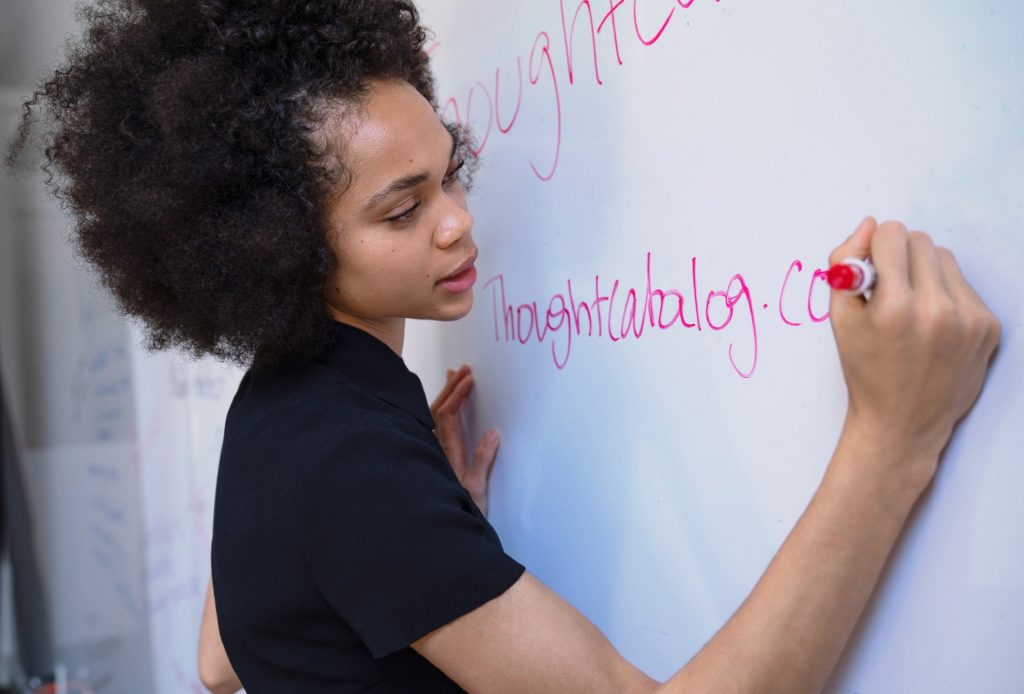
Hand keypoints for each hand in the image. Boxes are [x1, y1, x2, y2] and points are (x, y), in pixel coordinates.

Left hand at [431, 364, 500, 516]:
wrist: (444, 531)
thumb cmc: (461, 511)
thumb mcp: (477, 489)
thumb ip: (482, 460)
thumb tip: (492, 433)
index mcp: (445, 454)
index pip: (447, 415)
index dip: (457, 395)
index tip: (469, 379)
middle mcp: (435, 450)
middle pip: (436, 410)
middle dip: (451, 387)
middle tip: (464, 369)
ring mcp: (434, 452)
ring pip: (432, 416)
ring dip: (444, 395)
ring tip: (452, 376)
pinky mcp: (435, 457)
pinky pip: (433, 425)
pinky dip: (441, 408)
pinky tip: (444, 403)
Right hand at [828, 217, 1000, 488]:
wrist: (902, 424)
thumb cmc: (865, 371)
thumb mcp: (839, 319)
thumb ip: (844, 264)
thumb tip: (869, 224)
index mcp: (893, 307)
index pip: (891, 235)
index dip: (874, 247)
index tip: (870, 267)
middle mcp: (936, 310)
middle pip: (919, 241)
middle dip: (899, 255)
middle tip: (888, 287)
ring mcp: (968, 319)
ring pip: (944, 258)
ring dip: (924, 271)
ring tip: (910, 306)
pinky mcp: (988, 328)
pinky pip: (964, 285)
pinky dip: (946, 295)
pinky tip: (932, 325)